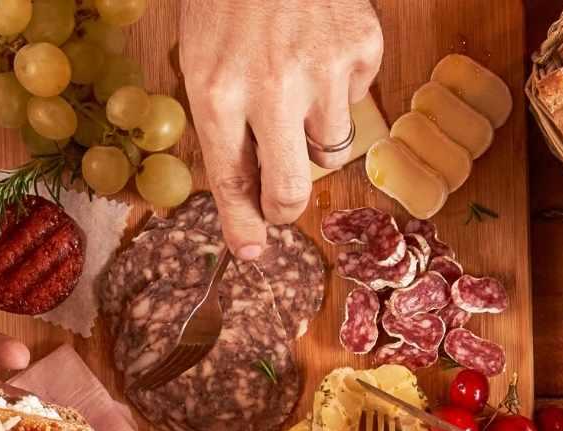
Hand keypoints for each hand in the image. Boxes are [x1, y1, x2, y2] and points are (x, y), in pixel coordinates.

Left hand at [178, 0, 379, 258]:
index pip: (231, 182)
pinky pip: (357, 97)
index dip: (242, 226)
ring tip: (295, 85)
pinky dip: (341, 85)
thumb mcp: (199, 57)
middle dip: (285, 206)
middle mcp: (270, 91)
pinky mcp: (362, 49)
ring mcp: (323, 71)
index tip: (251, 252)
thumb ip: (219, 121)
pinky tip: (320, 47)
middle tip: (283, 202)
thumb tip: (243, 188)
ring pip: (329, 147)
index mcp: (215, 94)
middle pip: (291, 189)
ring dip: (312, 132)